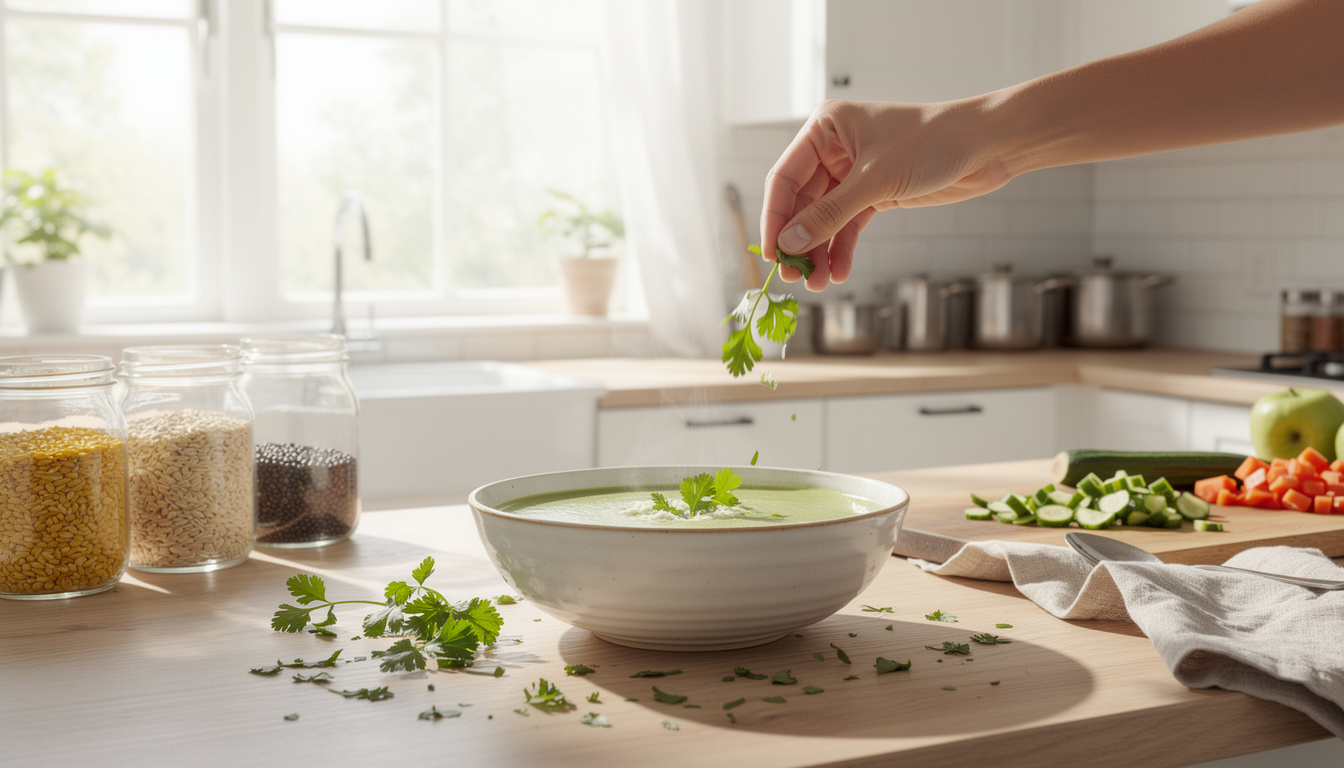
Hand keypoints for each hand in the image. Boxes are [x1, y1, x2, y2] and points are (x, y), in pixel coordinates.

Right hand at [760, 99, 1013, 290]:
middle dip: (800, 241)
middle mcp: (834, 148)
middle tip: (794, 277)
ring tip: (818, 283)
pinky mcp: (874, 193)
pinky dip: (841, 249)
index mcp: (825, 128)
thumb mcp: (875, 181)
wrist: (986, 146)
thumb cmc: (933, 143)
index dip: (776, 218)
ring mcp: (853, 173)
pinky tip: (838, 271)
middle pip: (802, 203)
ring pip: (824, 219)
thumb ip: (829, 214)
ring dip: (820, 251)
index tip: (773, 254)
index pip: (784, 178)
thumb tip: (790, 242)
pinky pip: (847, 225)